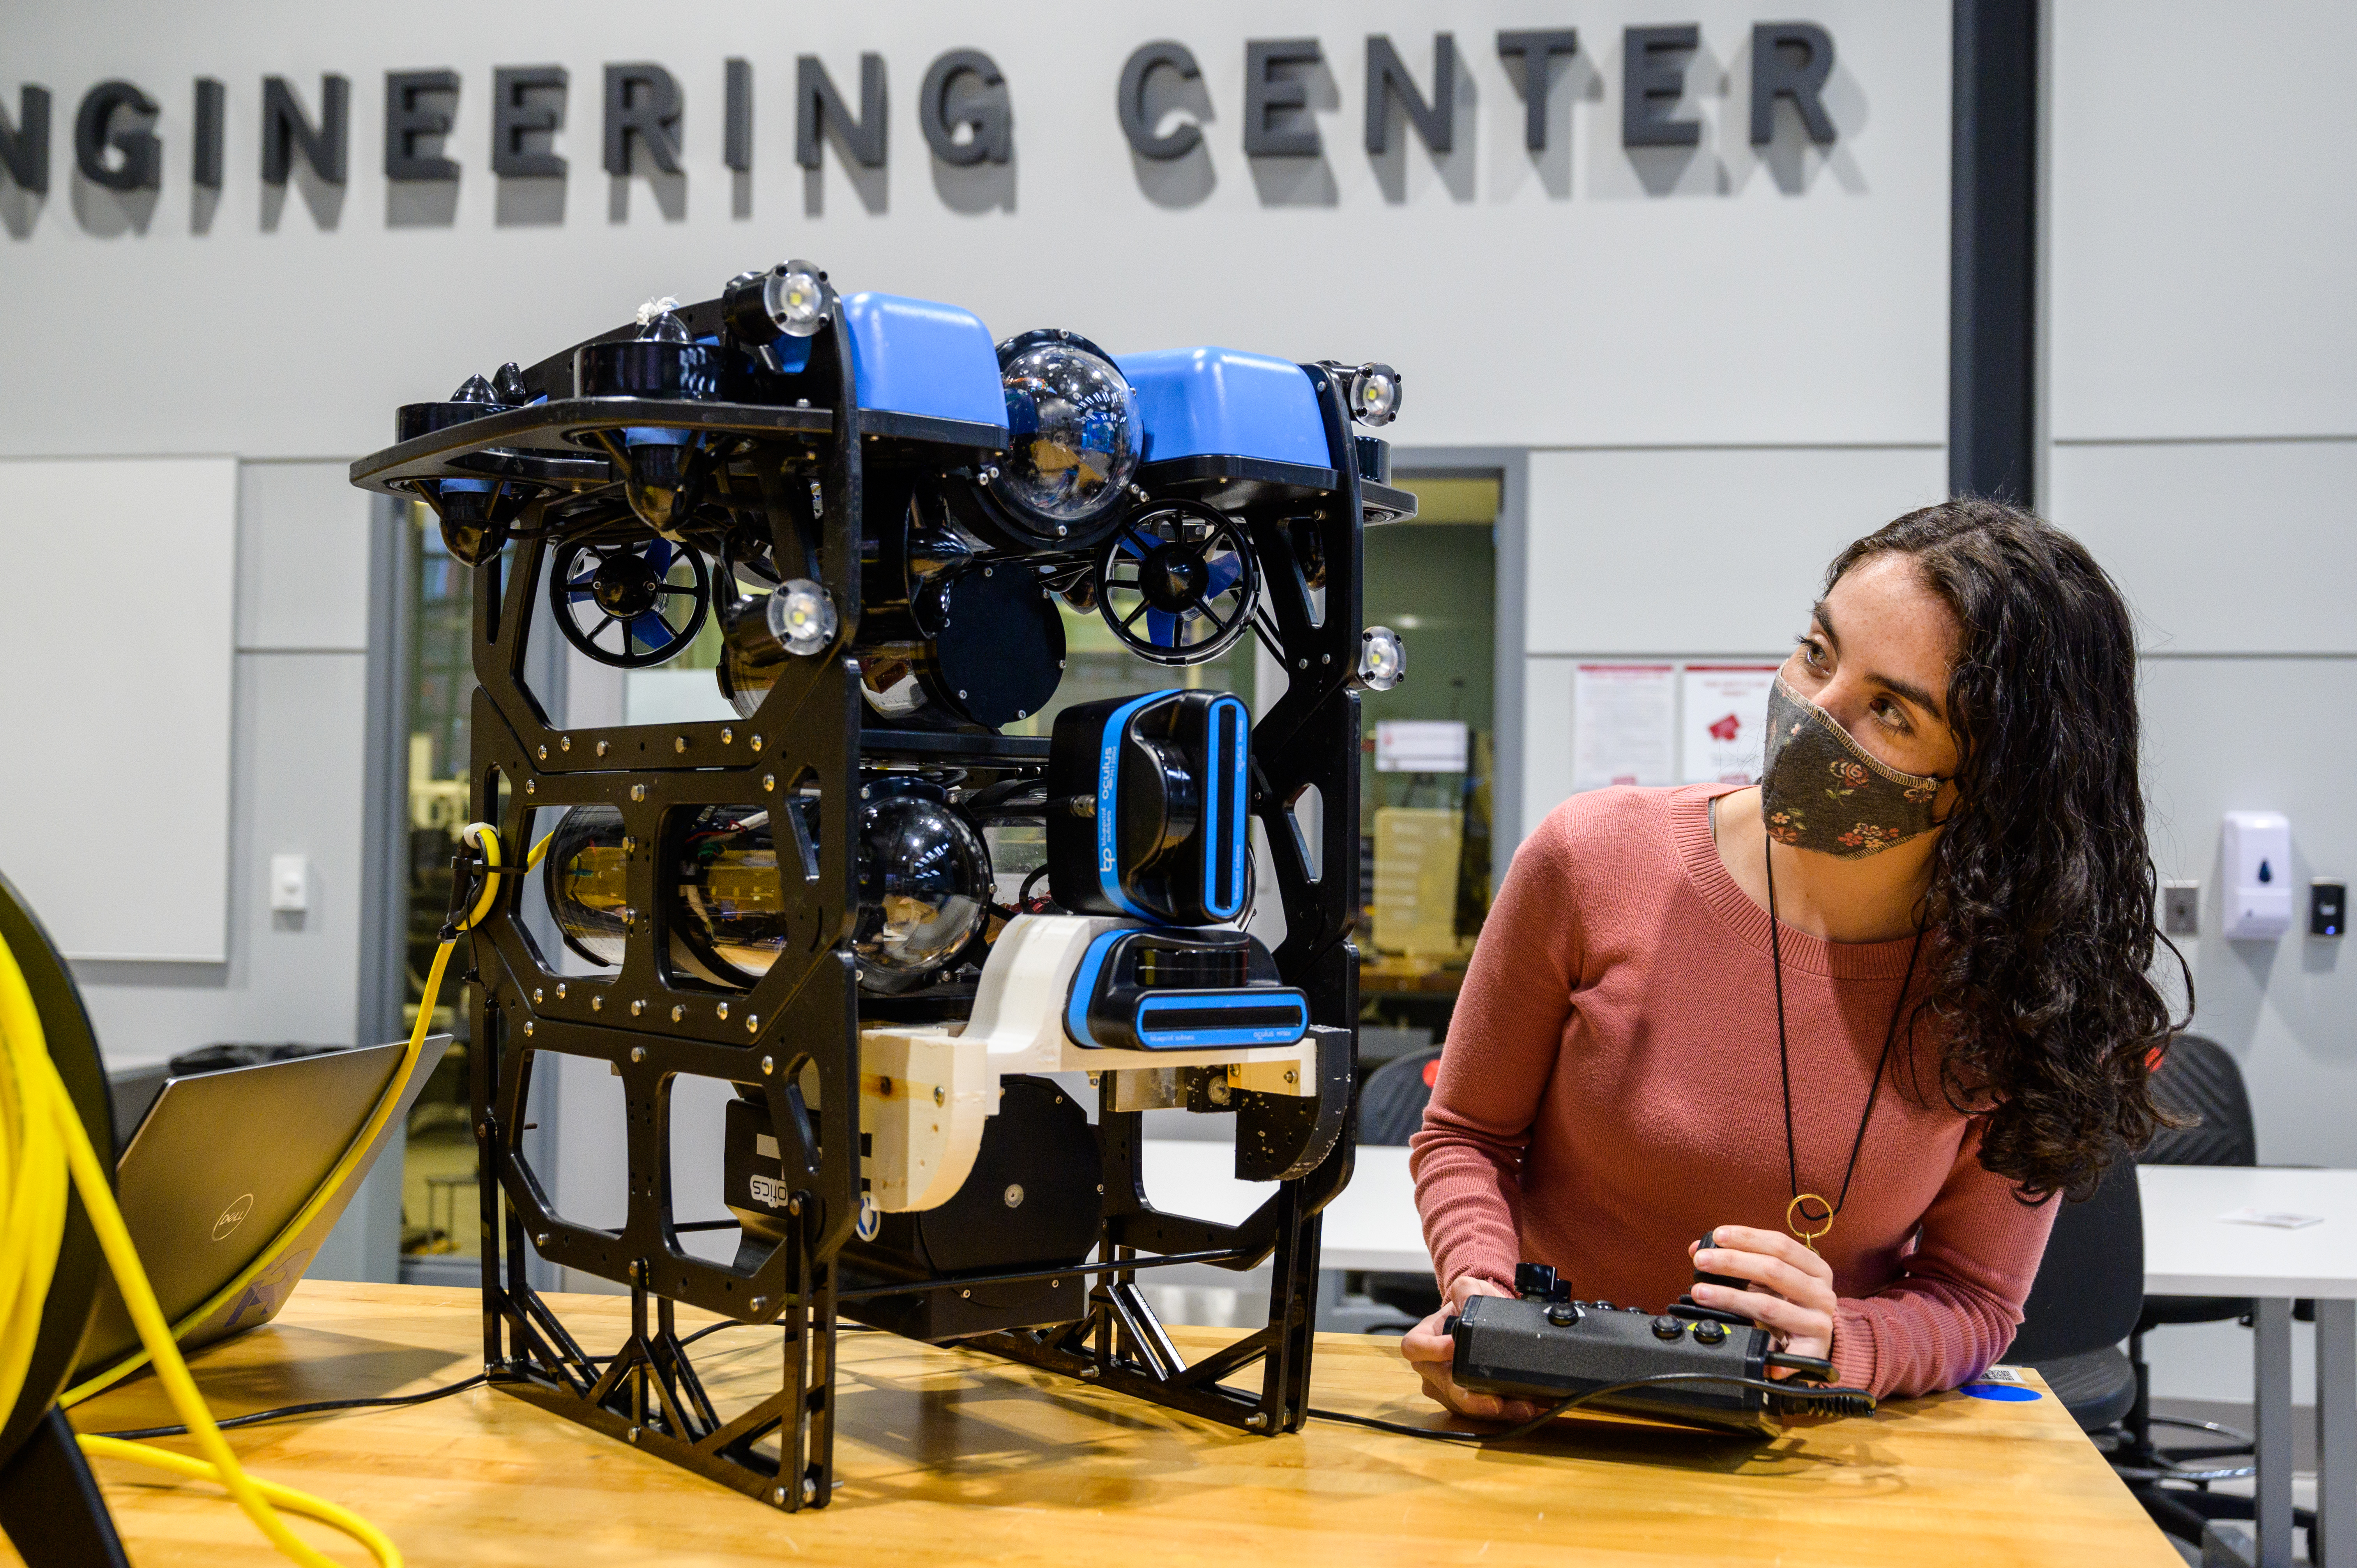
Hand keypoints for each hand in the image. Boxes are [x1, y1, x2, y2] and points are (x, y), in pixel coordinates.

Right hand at [1399, 1276, 1547, 1421]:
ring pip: (1464, 1405)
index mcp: (1422, 1340)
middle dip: (1472, 1397)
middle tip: (1496, 1401)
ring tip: (1522, 1406)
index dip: (1431, 1350)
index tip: (1455, 1347)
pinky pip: (1479, 1413)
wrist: (1484, 1324)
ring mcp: (1445, 1389)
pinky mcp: (1464, 1404)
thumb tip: (1467, 1303)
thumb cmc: (1469, 1307)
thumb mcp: (1468, 1290)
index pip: (1414, 1348)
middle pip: (1444, 1387)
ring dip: (1494, 1409)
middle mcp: (1430, 1369)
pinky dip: (1503, 1412)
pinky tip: (1523, 1408)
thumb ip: (1465, 1290)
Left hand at [1687, 1225, 1836, 1371]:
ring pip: (1768, 1304)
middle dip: (1732, 1262)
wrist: (1812, 1344)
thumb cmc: (1786, 1306)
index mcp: (1814, 1268)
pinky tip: (1744, 1342)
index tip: (1717, 1236)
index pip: (1780, 1245)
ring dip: (1730, 1297)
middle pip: (1773, 1270)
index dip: (1748, 1237)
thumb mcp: (1768, 1281)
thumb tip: (1697, 1250)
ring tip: (1700, 1293)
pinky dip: (1765, 1343)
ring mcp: (1819, 1320)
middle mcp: (1821, 1292)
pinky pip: (1788, 1346)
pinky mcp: (1815, 1347)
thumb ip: (1739, 1263)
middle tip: (1701, 1261)